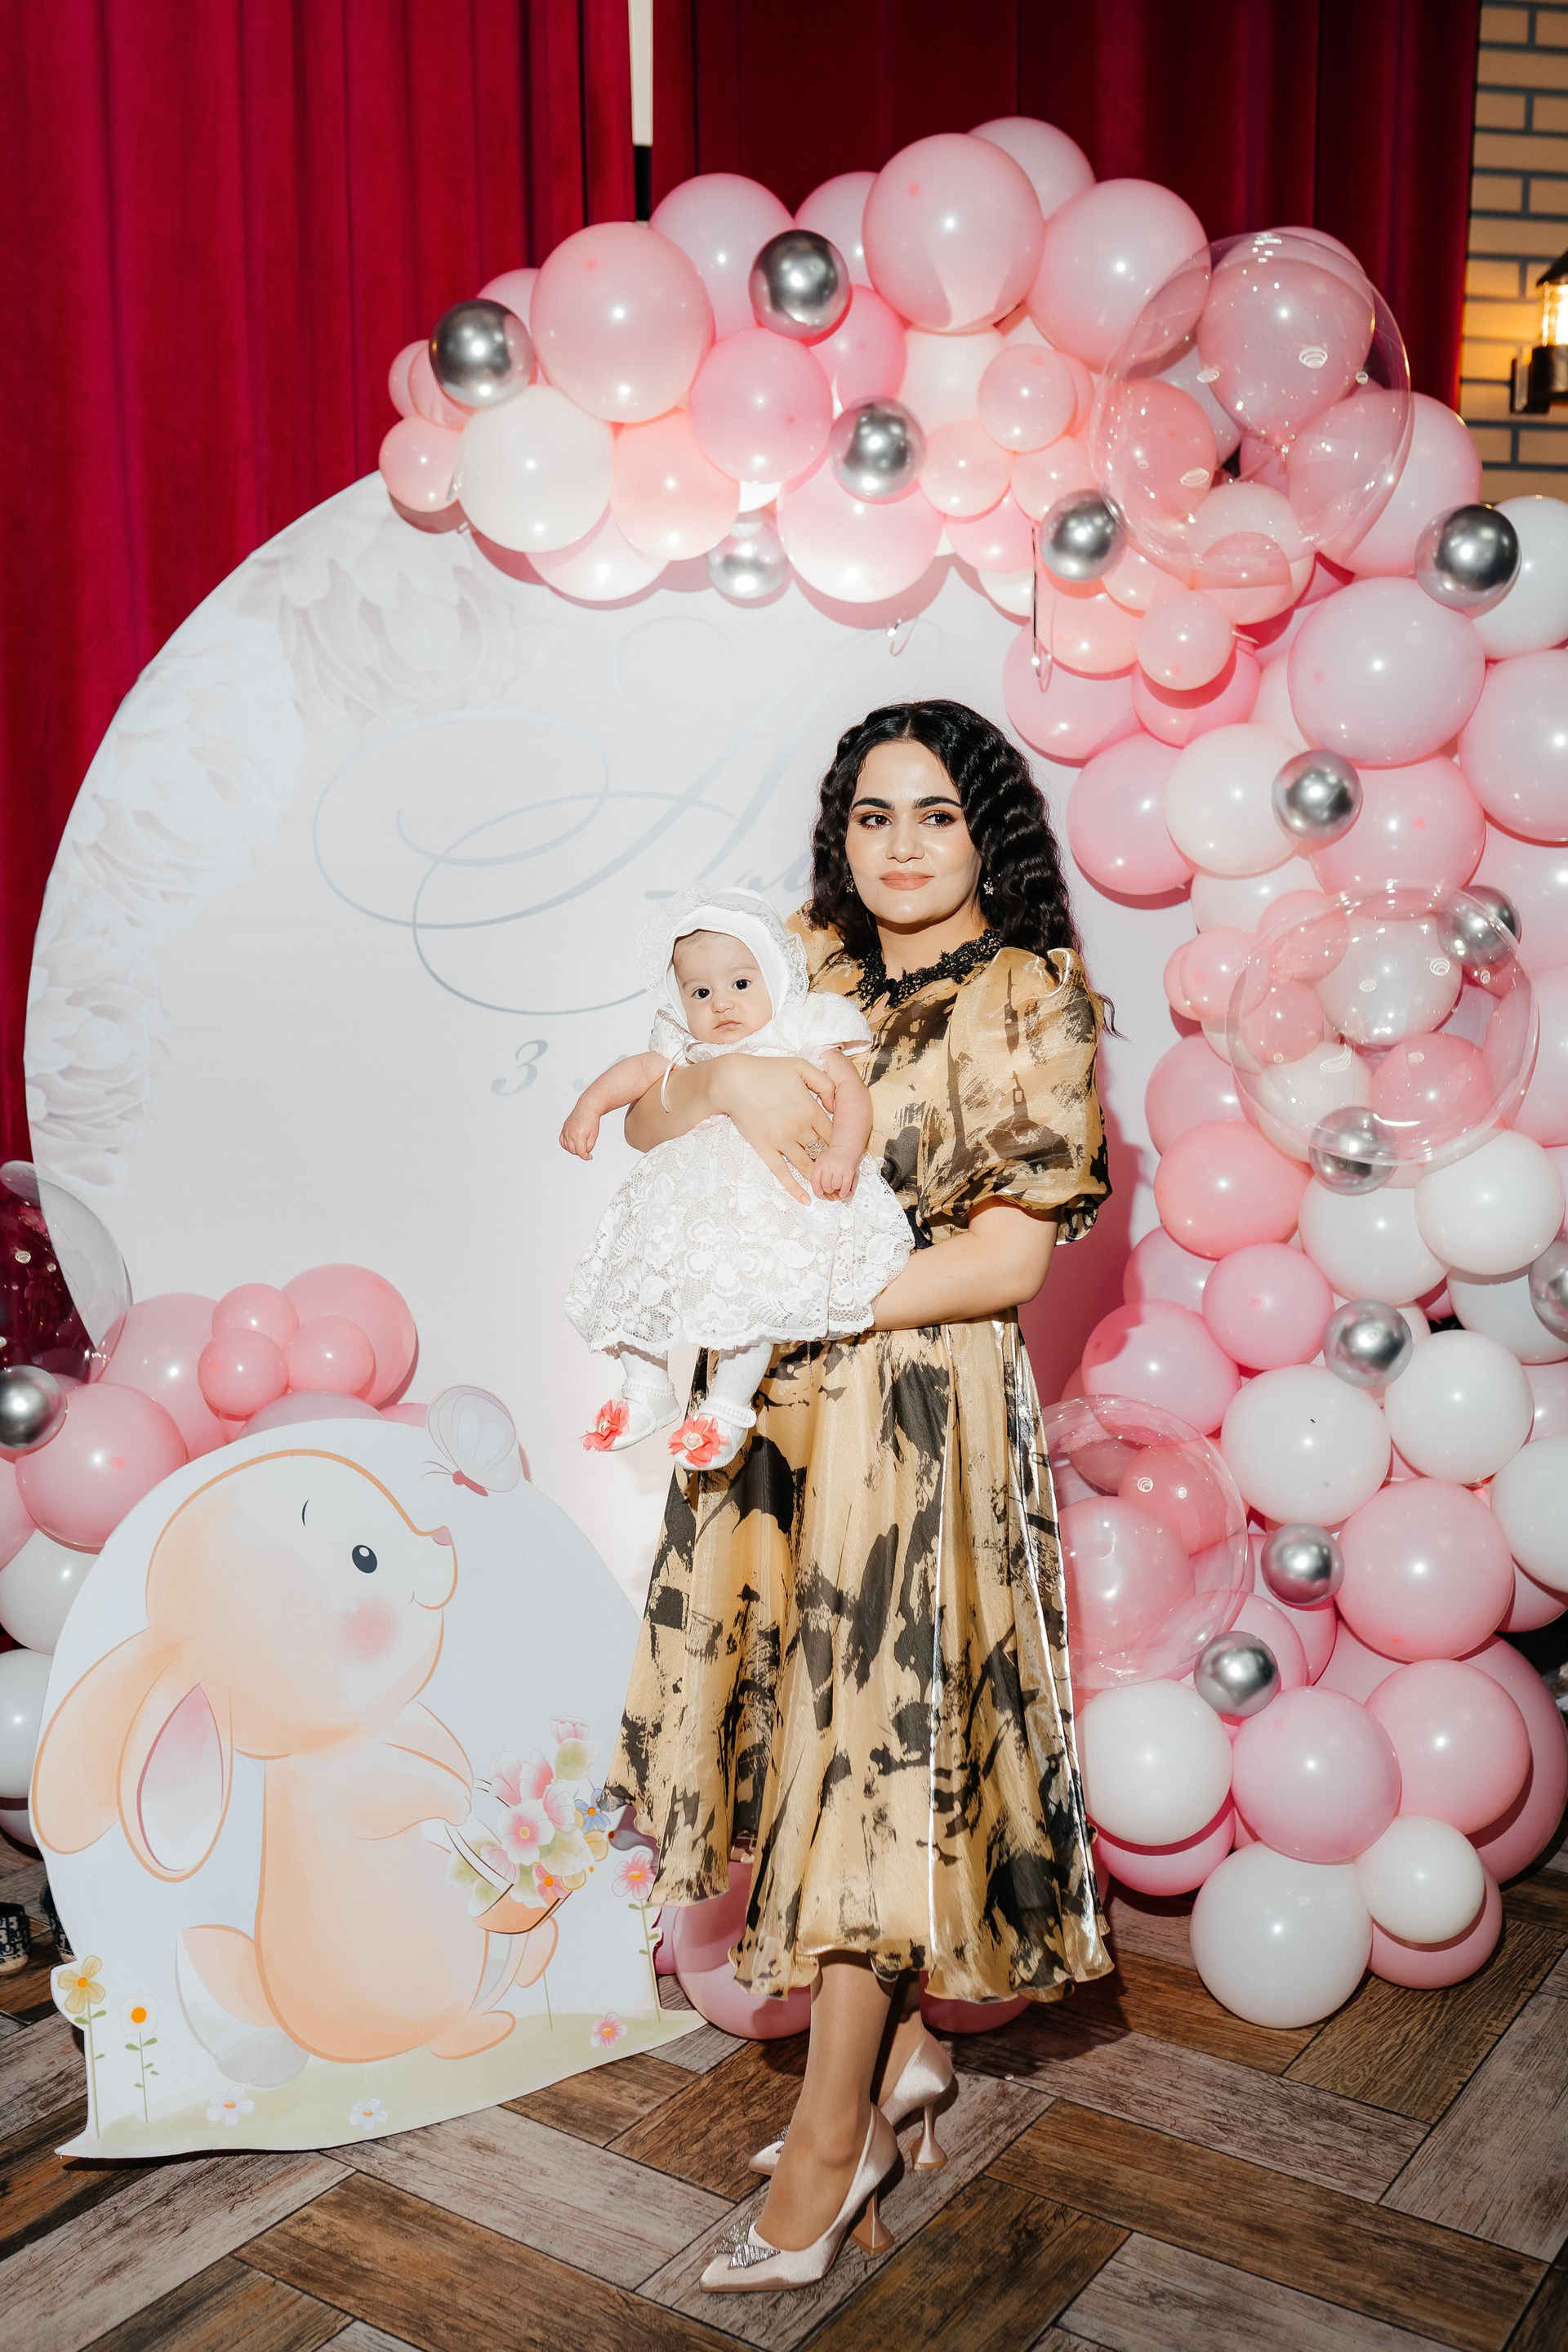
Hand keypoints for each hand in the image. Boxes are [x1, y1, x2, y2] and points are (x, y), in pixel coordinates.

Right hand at [560, 1106, 599, 1157]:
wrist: (587, 1109)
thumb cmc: (591, 1119)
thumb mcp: (594, 1135)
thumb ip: (589, 1146)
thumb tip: (585, 1152)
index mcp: (578, 1135)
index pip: (580, 1152)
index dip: (585, 1156)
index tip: (589, 1157)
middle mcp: (570, 1133)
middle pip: (573, 1150)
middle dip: (580, 1152)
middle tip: (587, 1149)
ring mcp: (565, 1131)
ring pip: (567, 1147)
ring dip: (573, 1149)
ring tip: (581, 1145)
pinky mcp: (564, 1129)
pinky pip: (562, 1141)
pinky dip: (566, 1145)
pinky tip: (572, 1144)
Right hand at [705, 1054, 835, 1204]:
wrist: (732, 1080)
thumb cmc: (767, 1070)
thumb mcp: (801, 1067)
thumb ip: (825, 1083)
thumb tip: (836, 1105)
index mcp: (811, 1110)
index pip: (835, 1134)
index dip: (843, 1144)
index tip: (845, 1150)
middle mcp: (799, 1129)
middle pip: (824, 1152)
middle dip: (834, 1163)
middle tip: (840, 1173)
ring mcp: (782, 1141)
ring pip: (808, 1166)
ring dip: (819, 1177)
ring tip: (828, 1187)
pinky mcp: (765, 1149)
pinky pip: (782, 1173)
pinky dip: (795, 1188)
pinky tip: (806, 1200)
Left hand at [812, 1152, 859, 1199]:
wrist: (845, 1147)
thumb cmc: (833, 1157)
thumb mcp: (821, 1162)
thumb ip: (818, 1175)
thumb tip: (820, 1192)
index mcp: (819, 1164)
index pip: (815, 1181)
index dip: (817, 1189)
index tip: (819, 1192)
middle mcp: (828, 1166)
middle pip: (825, 1186)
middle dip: (828, 1190)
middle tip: (830, 1189)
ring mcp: (839, 1169)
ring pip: (835, 1187)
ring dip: (836, 1189)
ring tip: (837, 1186)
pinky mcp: (849, 1172)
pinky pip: (845, 1187)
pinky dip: (844, 1192)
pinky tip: (843, 1192)